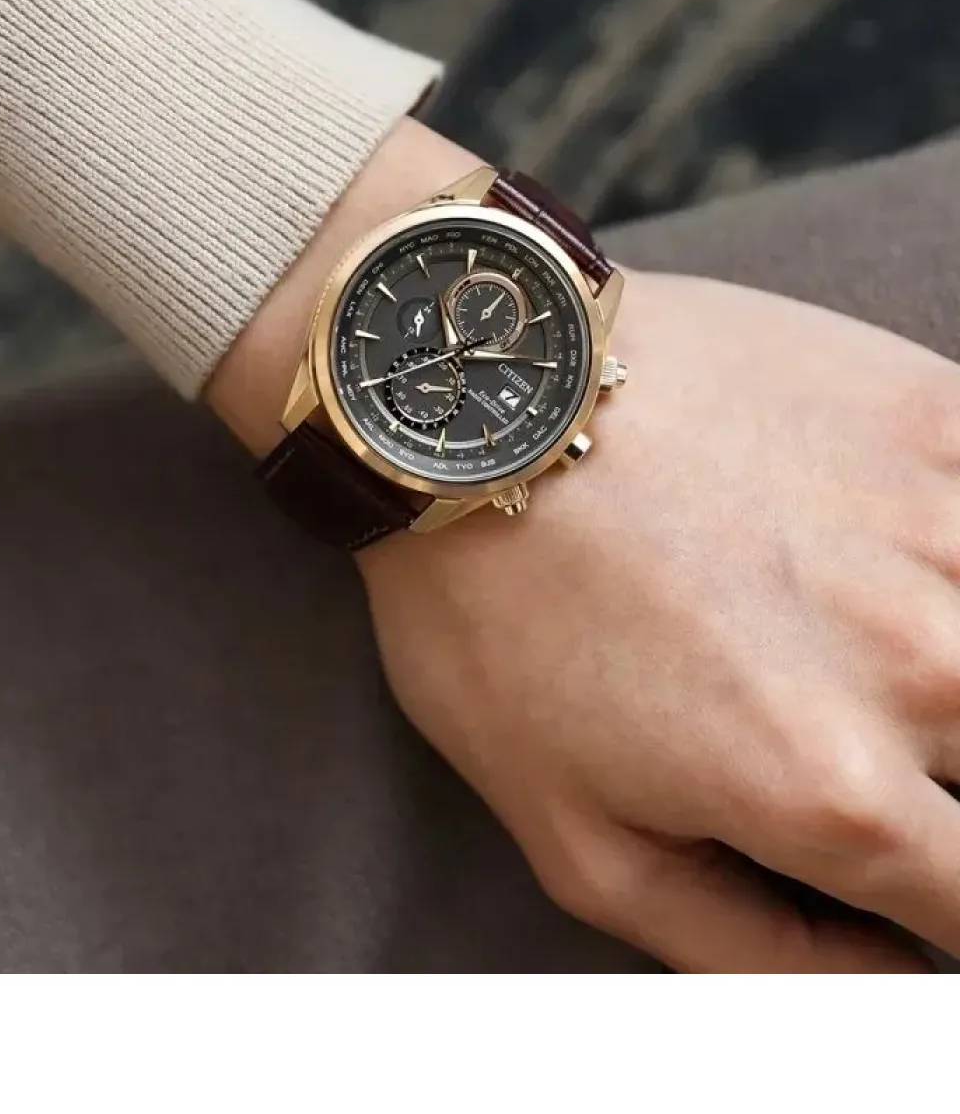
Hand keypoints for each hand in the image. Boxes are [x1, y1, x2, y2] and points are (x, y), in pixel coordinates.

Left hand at [359, 271, 959, 971]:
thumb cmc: (502, 614)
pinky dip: (958, 550)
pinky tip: (902, 562)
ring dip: (954, 666)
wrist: (484, 408)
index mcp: (837, 793)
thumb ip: (750, 951)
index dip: (943, 907)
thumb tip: (884, 988)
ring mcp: (944, 528)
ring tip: (862, 644)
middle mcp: (927, 668)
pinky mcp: (936, 417)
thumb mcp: (578, 836)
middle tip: (844, 733)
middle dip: (950, 781)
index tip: (906, 861)